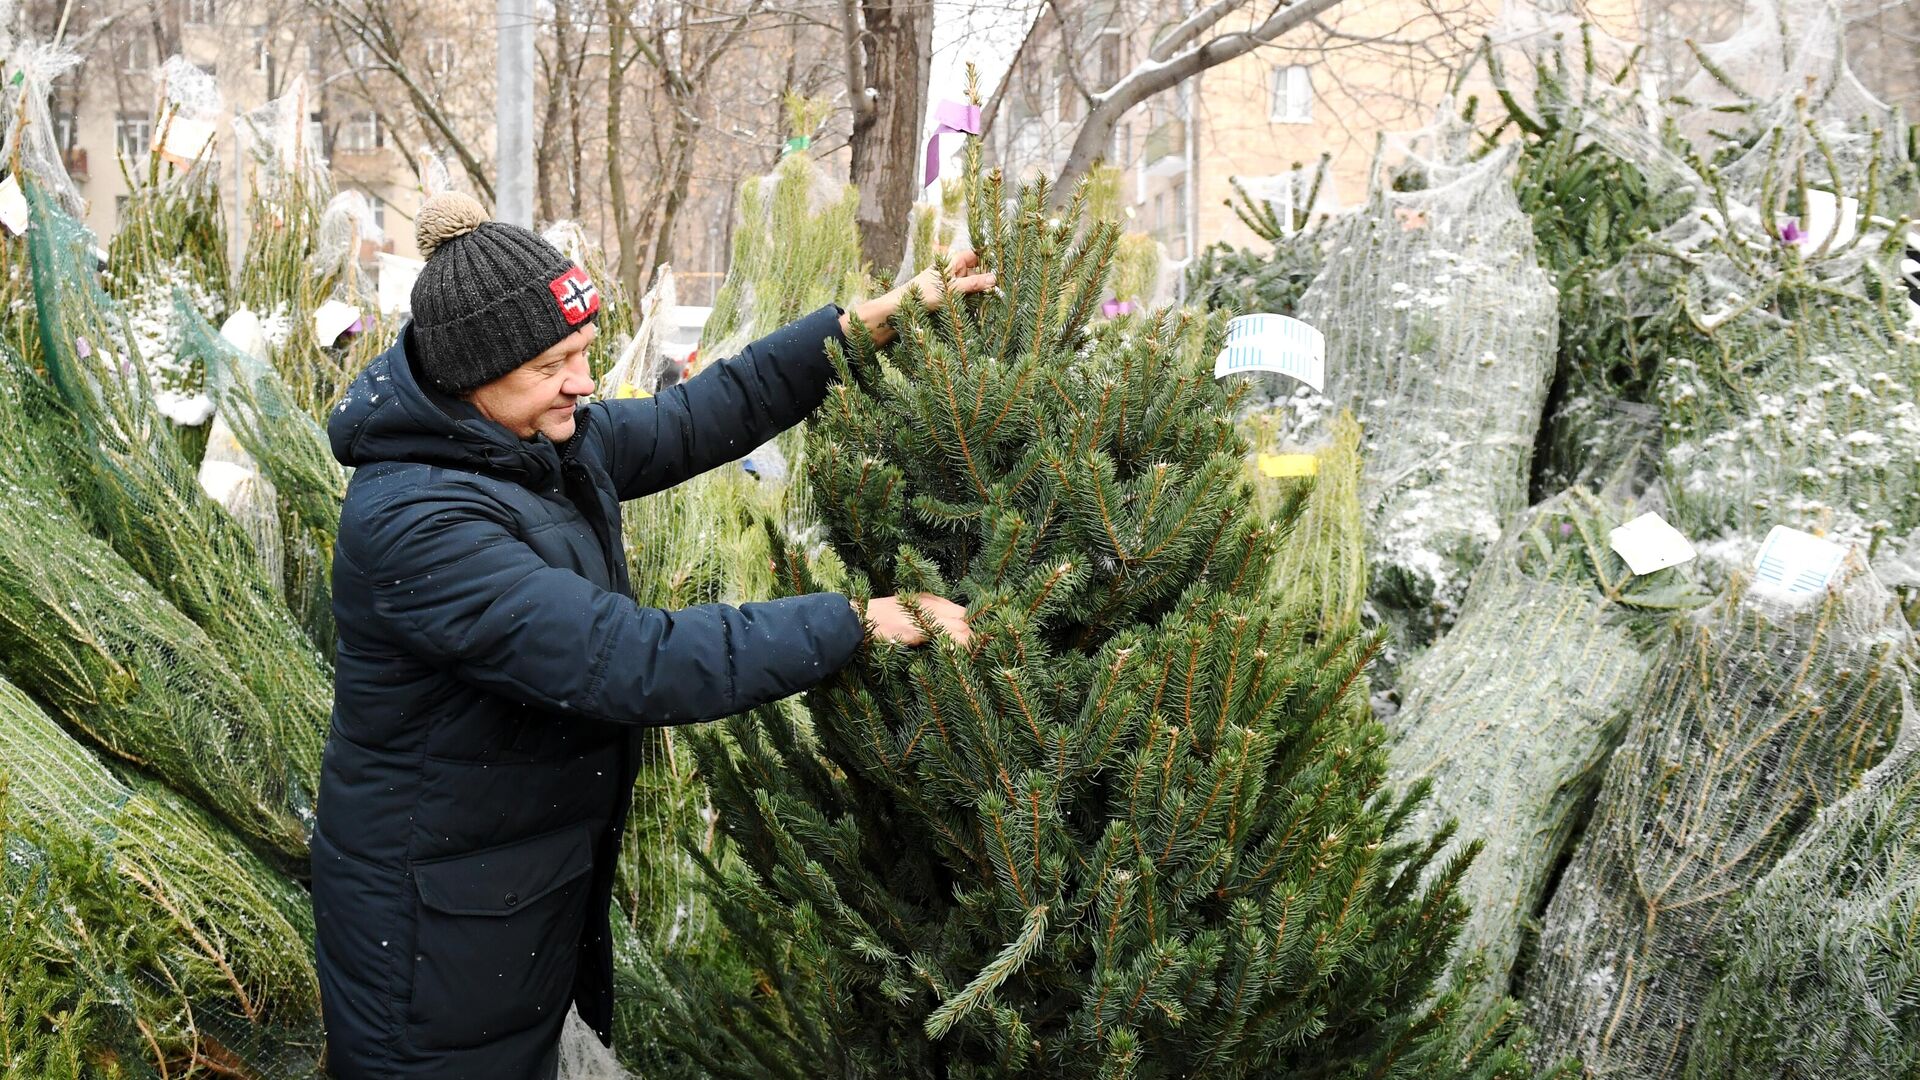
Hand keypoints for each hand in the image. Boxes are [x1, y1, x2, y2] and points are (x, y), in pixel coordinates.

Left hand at [839, 250, 996, 346]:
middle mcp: (953, 270)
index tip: (1005, 263)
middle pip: (977, 270)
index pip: (976, 254)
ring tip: (1000, 298)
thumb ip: (973, 283)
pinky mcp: (950, 299)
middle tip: (1007, 285)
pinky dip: (975, 301)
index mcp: (952, 261)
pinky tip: (986, 308)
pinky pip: (967, 297)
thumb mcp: (951, 289)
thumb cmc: (922, 295)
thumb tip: (995, 278)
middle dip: (989, 277)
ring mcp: (952, 285)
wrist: (899, 311)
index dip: (990, 257)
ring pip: (973, 285)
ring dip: (983, 291)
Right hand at [860, 594, 971, 647]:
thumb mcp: (907, 610)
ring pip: (959, 627)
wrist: (857, 619)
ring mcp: (923, 616)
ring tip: (975, 655)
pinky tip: (962, 655)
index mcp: (928, 599)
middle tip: (979, 650)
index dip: (971, 624)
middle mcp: (929, 603)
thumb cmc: (879, 619)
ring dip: (969, 641)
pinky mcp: (916, 630)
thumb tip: (945, 630)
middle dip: (973, 633)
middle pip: (964, 617)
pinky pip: (944, 636)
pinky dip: (956, 645)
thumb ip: (926, 616)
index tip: (977, 638)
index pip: (961, 610)